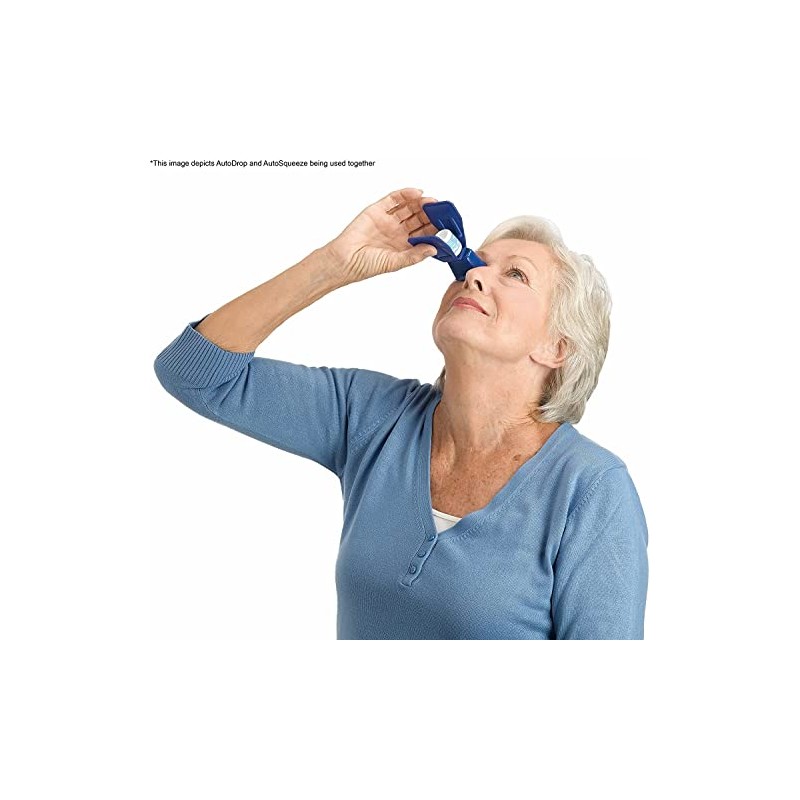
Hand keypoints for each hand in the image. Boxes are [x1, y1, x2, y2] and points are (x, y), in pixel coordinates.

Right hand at [325, 187, 439, 282]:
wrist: (344, 260)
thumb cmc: (365, 265)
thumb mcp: (395, 263)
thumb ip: (414, 255)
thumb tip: (434, 249)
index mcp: (403, 245)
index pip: (424, 234)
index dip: (435, 229)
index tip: (446, 226)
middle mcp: (397, 232)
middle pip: (418, 218)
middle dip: (430, 214)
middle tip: (442, 211)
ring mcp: (388, 220)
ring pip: (408, 207)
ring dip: (421, 203)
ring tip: (432, 202)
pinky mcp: (377, 210)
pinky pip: (394, 199)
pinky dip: (406, 194)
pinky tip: (417, 193)